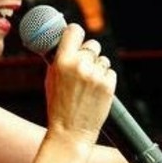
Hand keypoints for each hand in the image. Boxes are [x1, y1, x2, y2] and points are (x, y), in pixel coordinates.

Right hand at [43, 24, 115, 145]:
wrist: (70, 132)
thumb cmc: (58, 107)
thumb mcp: (51, 79)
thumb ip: (60, 59)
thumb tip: (65, 42)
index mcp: (62, 61)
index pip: (75, 30)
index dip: (76, 34)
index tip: (76, 38)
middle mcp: (80, 65)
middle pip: (93, 44)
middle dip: (89, 54)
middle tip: (83, 69)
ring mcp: (96, 75)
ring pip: (103, 60)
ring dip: (98, 69)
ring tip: (88, 86)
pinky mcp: (108, 85)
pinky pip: (110, 73)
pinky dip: (105, 80)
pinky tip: (95, 92)